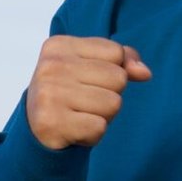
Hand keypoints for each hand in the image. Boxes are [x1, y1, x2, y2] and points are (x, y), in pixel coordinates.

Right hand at [26, 35, 151, 149]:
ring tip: (80, 115)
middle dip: (110, 95)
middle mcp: (51, 66)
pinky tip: (74, 130)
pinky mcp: (51, 123)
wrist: (36, 128)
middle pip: (118, 78)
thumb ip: (122, 61)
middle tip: (84, 102)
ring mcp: (49, 94)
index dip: (112, 71)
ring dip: (103, 116)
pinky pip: (100, 127)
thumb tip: (145, 73)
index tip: (86, 80)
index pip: (116, 52)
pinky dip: (93, 134)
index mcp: (59, 45)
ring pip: (113, 104)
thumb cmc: (70, 92)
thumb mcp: (92, 66)